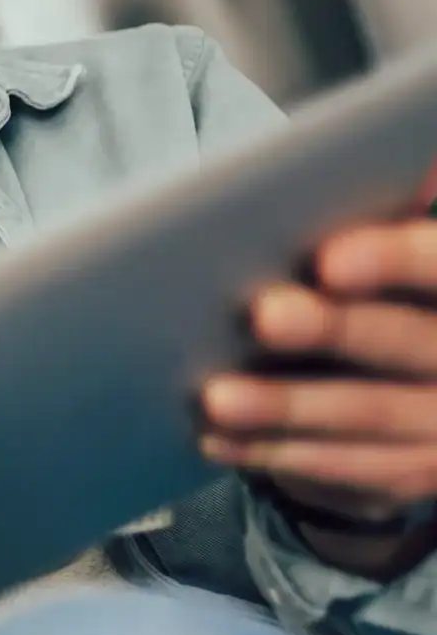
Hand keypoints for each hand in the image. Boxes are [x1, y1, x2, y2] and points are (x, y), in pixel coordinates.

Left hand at [199, 212, 436, 567]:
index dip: (397, 261)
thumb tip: (410, 158)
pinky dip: (274, 453)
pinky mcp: (417, 475)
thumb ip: (407, 216)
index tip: (328, 258)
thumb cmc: (411, 301)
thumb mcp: (417, 260)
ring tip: (217, 395)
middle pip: (408, 343)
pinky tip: (217, 438)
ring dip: (287, 407)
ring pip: (369, 417)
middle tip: (263, 316)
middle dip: (334, 330)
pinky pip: (343, 471)